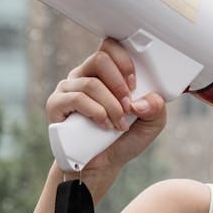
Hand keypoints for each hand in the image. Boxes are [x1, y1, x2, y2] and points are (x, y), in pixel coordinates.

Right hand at [46, 38, 166, 174]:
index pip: (110, 47)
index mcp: (105, 73)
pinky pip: (76, 98)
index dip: (125, 60)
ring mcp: (68, 88)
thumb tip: (145, 100)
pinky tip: (103, 124)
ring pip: (91, 83)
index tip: (135, 84)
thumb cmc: (122, 140)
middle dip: (119, 84)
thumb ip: (156, 109)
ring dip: (111, 105)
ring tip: (118, 124)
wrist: (101, 166)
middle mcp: (84, 75)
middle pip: (100, 58)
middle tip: (128, 106)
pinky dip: (96, 112)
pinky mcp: (56, 104)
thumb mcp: (150, 124)